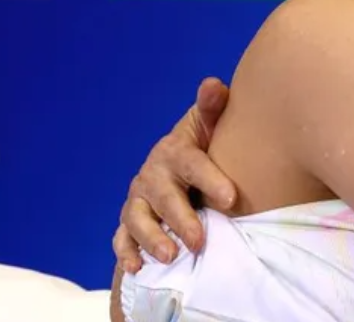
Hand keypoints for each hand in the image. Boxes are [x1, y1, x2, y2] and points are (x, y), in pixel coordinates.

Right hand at [112, 78, 235, 273]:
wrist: (182, 163)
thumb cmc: (204, 145)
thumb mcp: (210, 125)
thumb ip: (212, 108)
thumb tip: (212, 84)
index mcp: (175, 151)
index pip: (191, 164)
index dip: (210, 180)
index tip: (231, 199)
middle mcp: (152, 175)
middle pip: (163, 198)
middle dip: (180, 219)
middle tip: (200, 240)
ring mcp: (138, 199)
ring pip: (137, 219)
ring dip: (151, 239)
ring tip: (171, 256)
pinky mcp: (129, 221)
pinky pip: (122, 239)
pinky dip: (126, 253)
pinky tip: (138, 268)